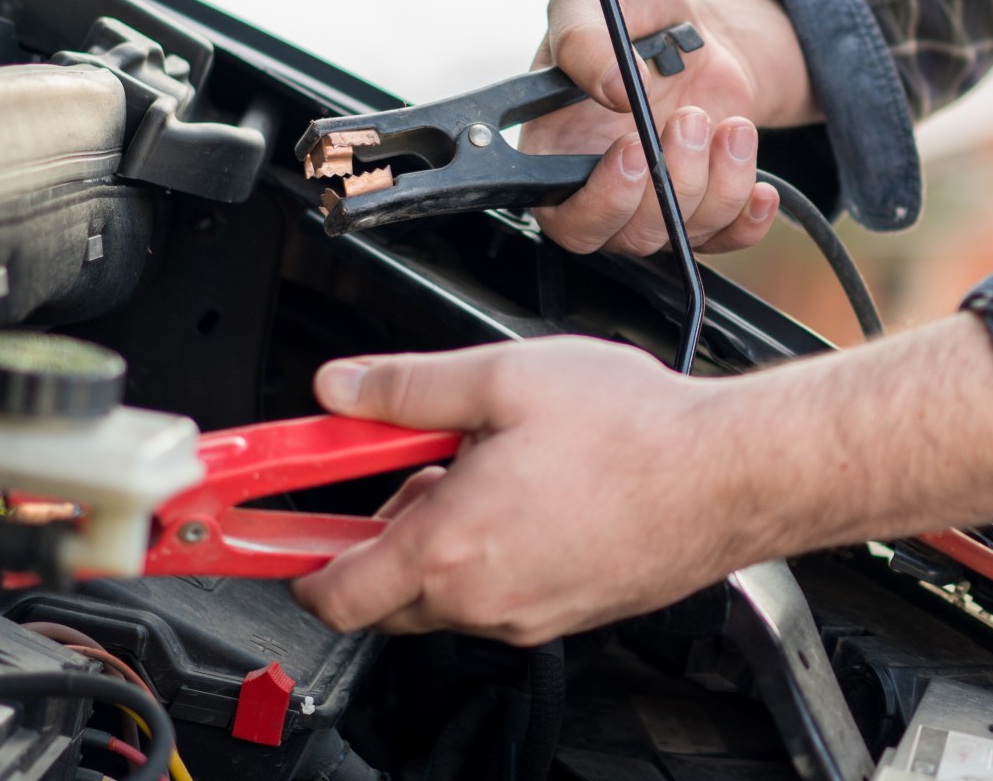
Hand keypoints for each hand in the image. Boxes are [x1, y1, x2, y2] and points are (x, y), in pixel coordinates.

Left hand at [288, 317, 992, 643]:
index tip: (259, 532)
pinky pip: (498, 595)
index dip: (288, 555)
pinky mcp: (568, 614)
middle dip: (377, 534)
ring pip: (444, 595)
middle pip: (383, 594)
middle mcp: (484, 599)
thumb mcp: (502, 377)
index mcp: (452, 546)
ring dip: (439, 542)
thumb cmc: (639, 430)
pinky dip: (489, 553)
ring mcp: (529, 615)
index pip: (331, 590)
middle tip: (411, 466)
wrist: (733, 474)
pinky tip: (530, 493)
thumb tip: (336, 389)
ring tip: (486, 468)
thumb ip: (403, 389)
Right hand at [523, 0, 816, 255]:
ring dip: (719, 185)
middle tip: (691, 119)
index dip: (601, 200)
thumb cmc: (632, 17)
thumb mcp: (590, 2)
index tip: (633, 147)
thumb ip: (583, 40)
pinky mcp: (704, 207)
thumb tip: (615, 92)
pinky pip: (727, 238)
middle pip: (631, 234)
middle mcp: (601, 191)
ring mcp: (655, 203)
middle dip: (671, 181)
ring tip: (732, 125)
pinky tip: (761, 184)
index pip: (566, 217)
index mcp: (555, 154)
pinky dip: (748, 218)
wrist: (696, 23)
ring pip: (684, 234)